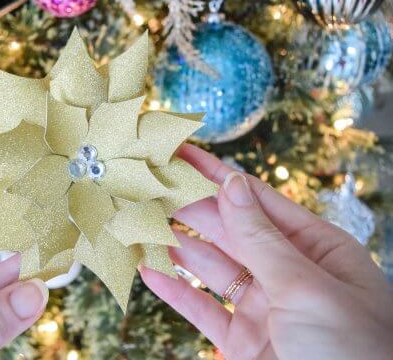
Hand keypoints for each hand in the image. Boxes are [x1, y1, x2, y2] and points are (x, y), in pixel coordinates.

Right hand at [141, 145, 392, 359]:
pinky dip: (175, 291)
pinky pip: (202, 309)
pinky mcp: (243, 342)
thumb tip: (232, 183)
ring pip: (211, 268)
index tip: (183, 154)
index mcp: (319, 250)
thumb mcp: (307, 288)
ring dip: (176, 246)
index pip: (258, 201)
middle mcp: (290, 274)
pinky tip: (149, 269)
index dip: (217, 175)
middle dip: (190, 207)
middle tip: (149, 184)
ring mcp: (265, 309)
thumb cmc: (352, 354)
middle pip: (229, 230)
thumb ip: (261, 238)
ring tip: (140, 220)